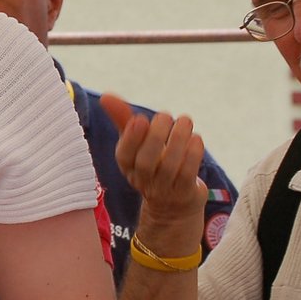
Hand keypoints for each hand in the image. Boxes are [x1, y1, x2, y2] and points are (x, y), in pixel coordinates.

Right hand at [99, 93, 206, 227]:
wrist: (173, 203)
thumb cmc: (153, 163)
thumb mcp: (137, 142)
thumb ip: (123, 118)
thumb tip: (105, 96)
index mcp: (128, 166)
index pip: (124, 155)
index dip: (131, 138)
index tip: (140, 119)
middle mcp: (143, 179)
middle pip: (146, 161)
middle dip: (156, 136)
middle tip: (165, 115)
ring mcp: (164, 188)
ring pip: (170, 166)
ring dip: (178, 140)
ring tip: (185, 120)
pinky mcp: (184, 192)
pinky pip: (188, 174)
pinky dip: (193, 154)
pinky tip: (195, 139)